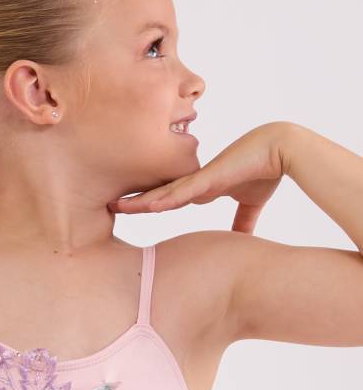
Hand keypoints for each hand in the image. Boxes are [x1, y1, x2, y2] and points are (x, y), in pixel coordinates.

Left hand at [107, 121, 290, 233]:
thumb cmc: (265, 170)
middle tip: (109, 206)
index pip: (169, 197)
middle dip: (134, 200)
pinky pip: (182, 189)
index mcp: (202, 187)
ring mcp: (200, 178)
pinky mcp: (210, 177)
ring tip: (115, 206)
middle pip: (159, 192)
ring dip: (140, 200)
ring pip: (164, 191)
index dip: (149, 202)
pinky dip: (164, 197)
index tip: (129, 209)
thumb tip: (242, 241)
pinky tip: (145, 204)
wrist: (280, 148)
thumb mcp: (250, 203)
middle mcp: (196, 181)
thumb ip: (243, 221)